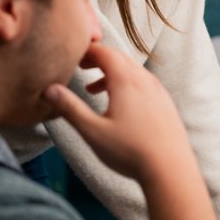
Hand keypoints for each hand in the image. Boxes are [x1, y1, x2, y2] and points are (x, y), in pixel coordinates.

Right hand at [43, 43, 189, 181]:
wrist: (171, 170)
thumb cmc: (130, 151)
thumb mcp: (92, 131)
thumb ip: (70, 109)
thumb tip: (48, 90)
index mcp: (126, 81)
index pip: (104, 52)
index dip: (87, 50)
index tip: (72, 55)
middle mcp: (145, 80)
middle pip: (119, 58)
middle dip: (98, 59)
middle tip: (80, 66)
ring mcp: (158, 91)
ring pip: (133, 71)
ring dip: (112, 73)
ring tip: (93, 89)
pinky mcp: (166, 104)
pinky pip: (144, 84)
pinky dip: (128, 85)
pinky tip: (120, 105)